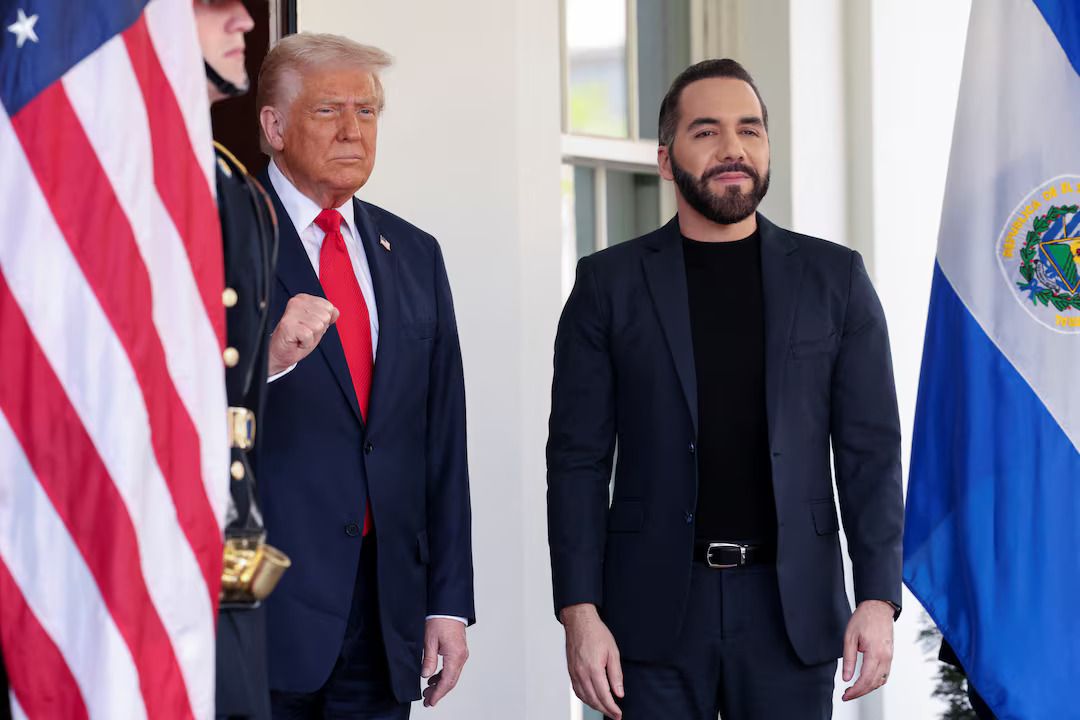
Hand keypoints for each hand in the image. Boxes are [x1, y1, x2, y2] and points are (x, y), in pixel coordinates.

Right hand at [267, 294, 338, 374]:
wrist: (280, 353)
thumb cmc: (297, 338)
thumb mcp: (317, 325)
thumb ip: (328, 316)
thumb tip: (336, 311)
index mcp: (304, 299)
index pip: (329, 307)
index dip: (323, 322)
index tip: (309, 326)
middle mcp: (297, 302)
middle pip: (325, 317)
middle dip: (318, 330)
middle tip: (304, 333)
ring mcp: (291, 312)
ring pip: (318, 326)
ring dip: (312, 337)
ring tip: (300, 337)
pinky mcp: (287, 324)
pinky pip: (309, 335)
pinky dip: (305, 343)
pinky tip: (296, 341)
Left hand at [421, 618, 468, 707]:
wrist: (449, 607)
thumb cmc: (440, 619)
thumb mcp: (429, 641)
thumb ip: (429, 660)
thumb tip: (426, 675)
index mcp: (455, 655)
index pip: (447, 681)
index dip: (438, 694)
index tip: (430, 702)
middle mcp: (461, 656)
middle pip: (451, 681)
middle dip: (439, 692)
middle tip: (427, 701)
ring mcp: (462, 654)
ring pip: (452, 676)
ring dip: (441, 685)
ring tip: (428, 691)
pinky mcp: (459, 651)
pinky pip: (453, 668)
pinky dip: (443, 676)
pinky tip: (434, 678)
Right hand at [561, 603, 623, 718]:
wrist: (579, 622)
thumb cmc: (596, 633)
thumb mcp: (613, 652)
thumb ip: (616, 674)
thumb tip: (619, 693)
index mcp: (593, 668)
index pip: (604, 696)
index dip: (612, 708)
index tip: (618, 714)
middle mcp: (581, 673)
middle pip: (593, 700)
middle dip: (605, 710)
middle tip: (614, 715)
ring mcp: (574, 672)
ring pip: (584, 697)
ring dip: (595, 706)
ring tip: (605, 709)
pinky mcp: (570, 671)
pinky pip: (576, 690)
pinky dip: (585, 698)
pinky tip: (591, 699)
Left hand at [841, 599, 894, 701]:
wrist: (878, 607)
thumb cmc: (864, 618)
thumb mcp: (849, 637)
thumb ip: (848, 659)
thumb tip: (846, 677)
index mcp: (875, 653)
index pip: (865, 680)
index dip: (855, 691)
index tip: (846, 695)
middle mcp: (885, 657)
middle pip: (873, 684)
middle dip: (860, 692)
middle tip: (847, 695)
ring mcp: (889, 657)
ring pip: (880, 681)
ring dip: (868, 688)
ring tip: (854, 689)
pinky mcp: (890, 656)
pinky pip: (885, 674)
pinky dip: (875, 681)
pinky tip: (866, 682)